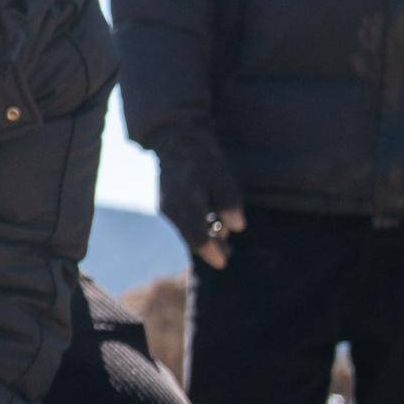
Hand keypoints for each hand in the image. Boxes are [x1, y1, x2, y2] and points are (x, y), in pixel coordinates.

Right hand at [157, 136, 247, 270]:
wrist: (176, 141)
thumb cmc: (203, 158)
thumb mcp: (222, 176)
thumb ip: (229, 202)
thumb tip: (237, 228)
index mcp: (187, 202)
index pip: (197, 237)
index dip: (211, 252)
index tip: (223, 263)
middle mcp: (172, 208)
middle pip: (191, 238)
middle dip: (210, 248)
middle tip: (228, 253)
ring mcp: (166, 207)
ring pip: (186, 232)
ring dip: (204, 238)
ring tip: (223, 239)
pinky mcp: (165, 205)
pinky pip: (182, 223)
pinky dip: (196, 228)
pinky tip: (210, 225)